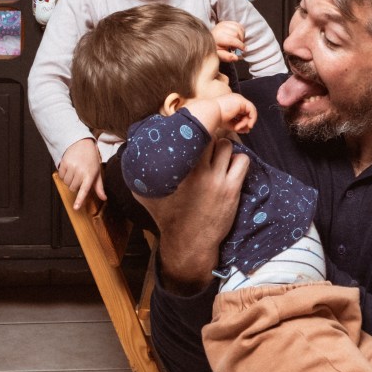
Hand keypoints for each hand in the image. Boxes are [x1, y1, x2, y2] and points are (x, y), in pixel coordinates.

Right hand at [58, 138, 105, 210]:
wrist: (82, 144)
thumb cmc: (91, 160)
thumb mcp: (97, 172)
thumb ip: (99, 187)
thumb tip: (104, 198)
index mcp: (90, 175)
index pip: (85, 190)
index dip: (80, 200)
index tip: (76, 208)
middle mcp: (81, 171)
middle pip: (73, 188)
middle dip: (75, 185)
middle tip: (80, 176)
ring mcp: (72, 167)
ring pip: (66, 183)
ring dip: (69, 180)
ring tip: (75, 171)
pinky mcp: (64, 163)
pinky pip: (61, 176)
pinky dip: (64, 175)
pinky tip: (69, 168)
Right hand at [135, 138, 248, 293]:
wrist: (189, 241)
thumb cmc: (167, 216)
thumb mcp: (146, 194)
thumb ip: (137, 172)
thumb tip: (130, 150)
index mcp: (177, 169)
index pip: (190, 134)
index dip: (193, 130)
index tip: (193, 132)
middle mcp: (197, 171)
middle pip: (210, 136)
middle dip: (209, 137)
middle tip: (207, 144)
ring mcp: (216, 180)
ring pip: (227, 145)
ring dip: (224, 148)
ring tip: (218, 157)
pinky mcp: (232, 188)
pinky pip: (242, 161)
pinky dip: (238, 160)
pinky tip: (230, 167)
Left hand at [212, 21, 245, 62]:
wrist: (210, 41)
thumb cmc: (215, 48)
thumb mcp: (220, 55)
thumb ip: (227, 57)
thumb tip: (236, 58)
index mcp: (218, 37)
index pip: (232, 40)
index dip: (240, 45)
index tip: (244, 50)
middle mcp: (220, 28)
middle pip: (237, 33)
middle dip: (240, 41)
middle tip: (237, 47)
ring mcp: (223, 24)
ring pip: (239, 28)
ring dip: (242, 36)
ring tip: (237, 42)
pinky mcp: (226, 22)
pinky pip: (238, 25)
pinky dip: (241, 31)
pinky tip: (238, 36)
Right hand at [217, 92, 257, 133]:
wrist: (210, 113)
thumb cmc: (216, 119)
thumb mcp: (229, 124)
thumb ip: (239, 126)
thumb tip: (248, 130)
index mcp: (231, 103)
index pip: (241, 113)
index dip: (242, 122)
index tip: (240, 130)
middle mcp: (236, 100)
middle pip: (246, 113)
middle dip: (245, 123)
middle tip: (239, 130)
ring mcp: (239, 99)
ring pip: (249, 112)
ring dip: (246, 122)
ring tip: (238, 127)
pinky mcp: (242, 101)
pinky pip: (252, 110)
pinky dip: (252, 118)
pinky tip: (248, 124)